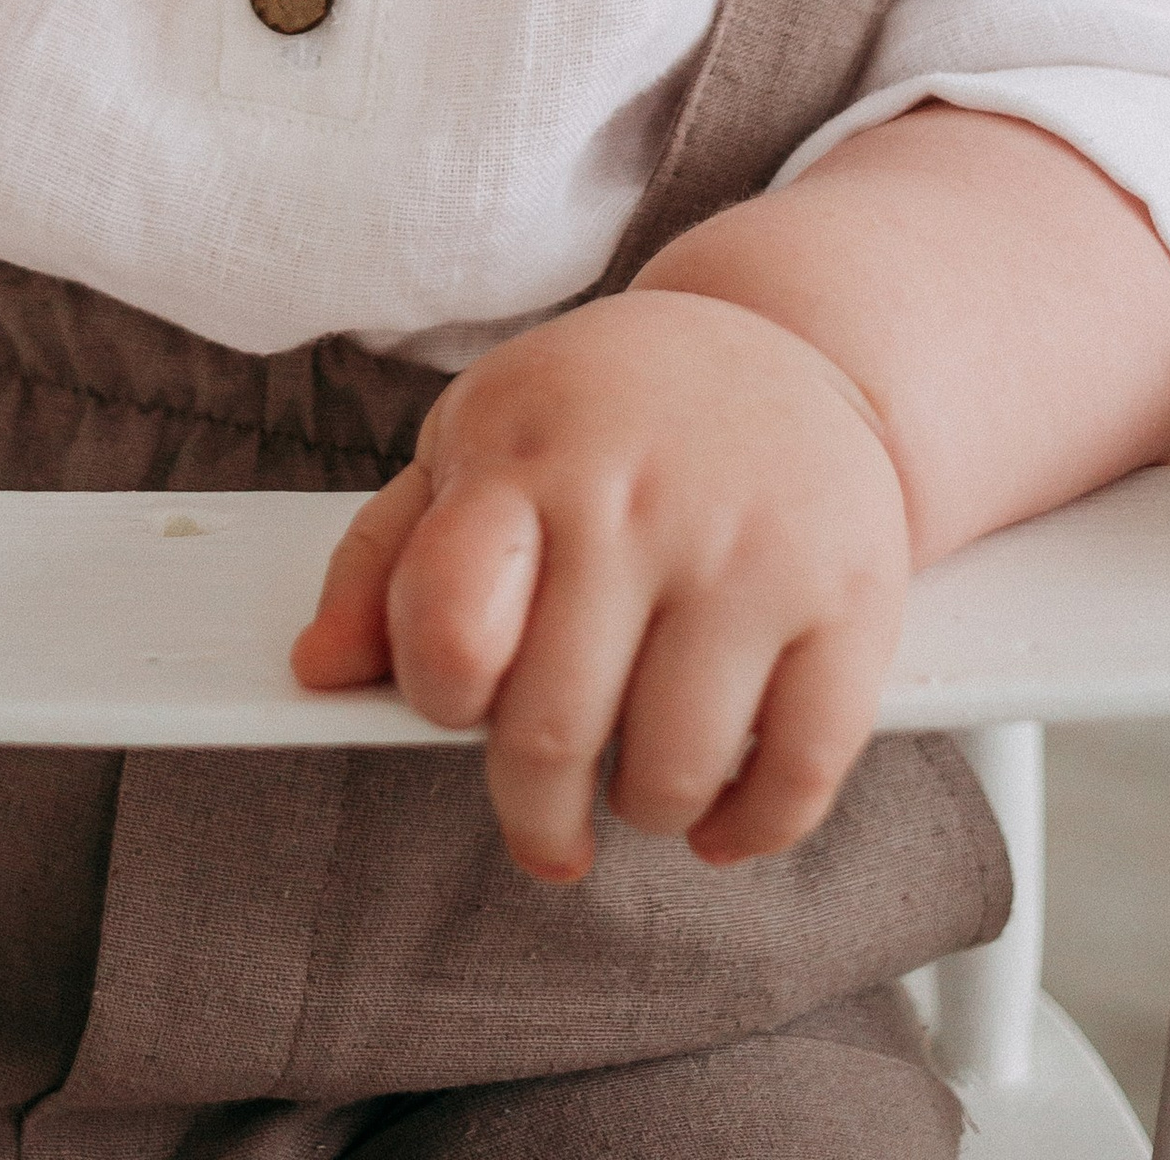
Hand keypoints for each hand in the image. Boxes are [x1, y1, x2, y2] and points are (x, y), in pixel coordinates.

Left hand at [291, 289, 907, 877]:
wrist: (787, 341)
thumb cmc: (602, 413)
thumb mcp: (476, 442)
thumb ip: (386, 556)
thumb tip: (318, 670)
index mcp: (527, 458)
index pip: (452, 624)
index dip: (442, 696)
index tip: (460, 710)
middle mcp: (638, 502)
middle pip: (551, 728)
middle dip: (534, 811)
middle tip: (545, 822)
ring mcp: (750, 552)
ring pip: (670, 770)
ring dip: (641, 810)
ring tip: (638, 779)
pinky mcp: (851, 600)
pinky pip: (794, 778)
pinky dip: (746, 828)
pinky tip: (717, 811)